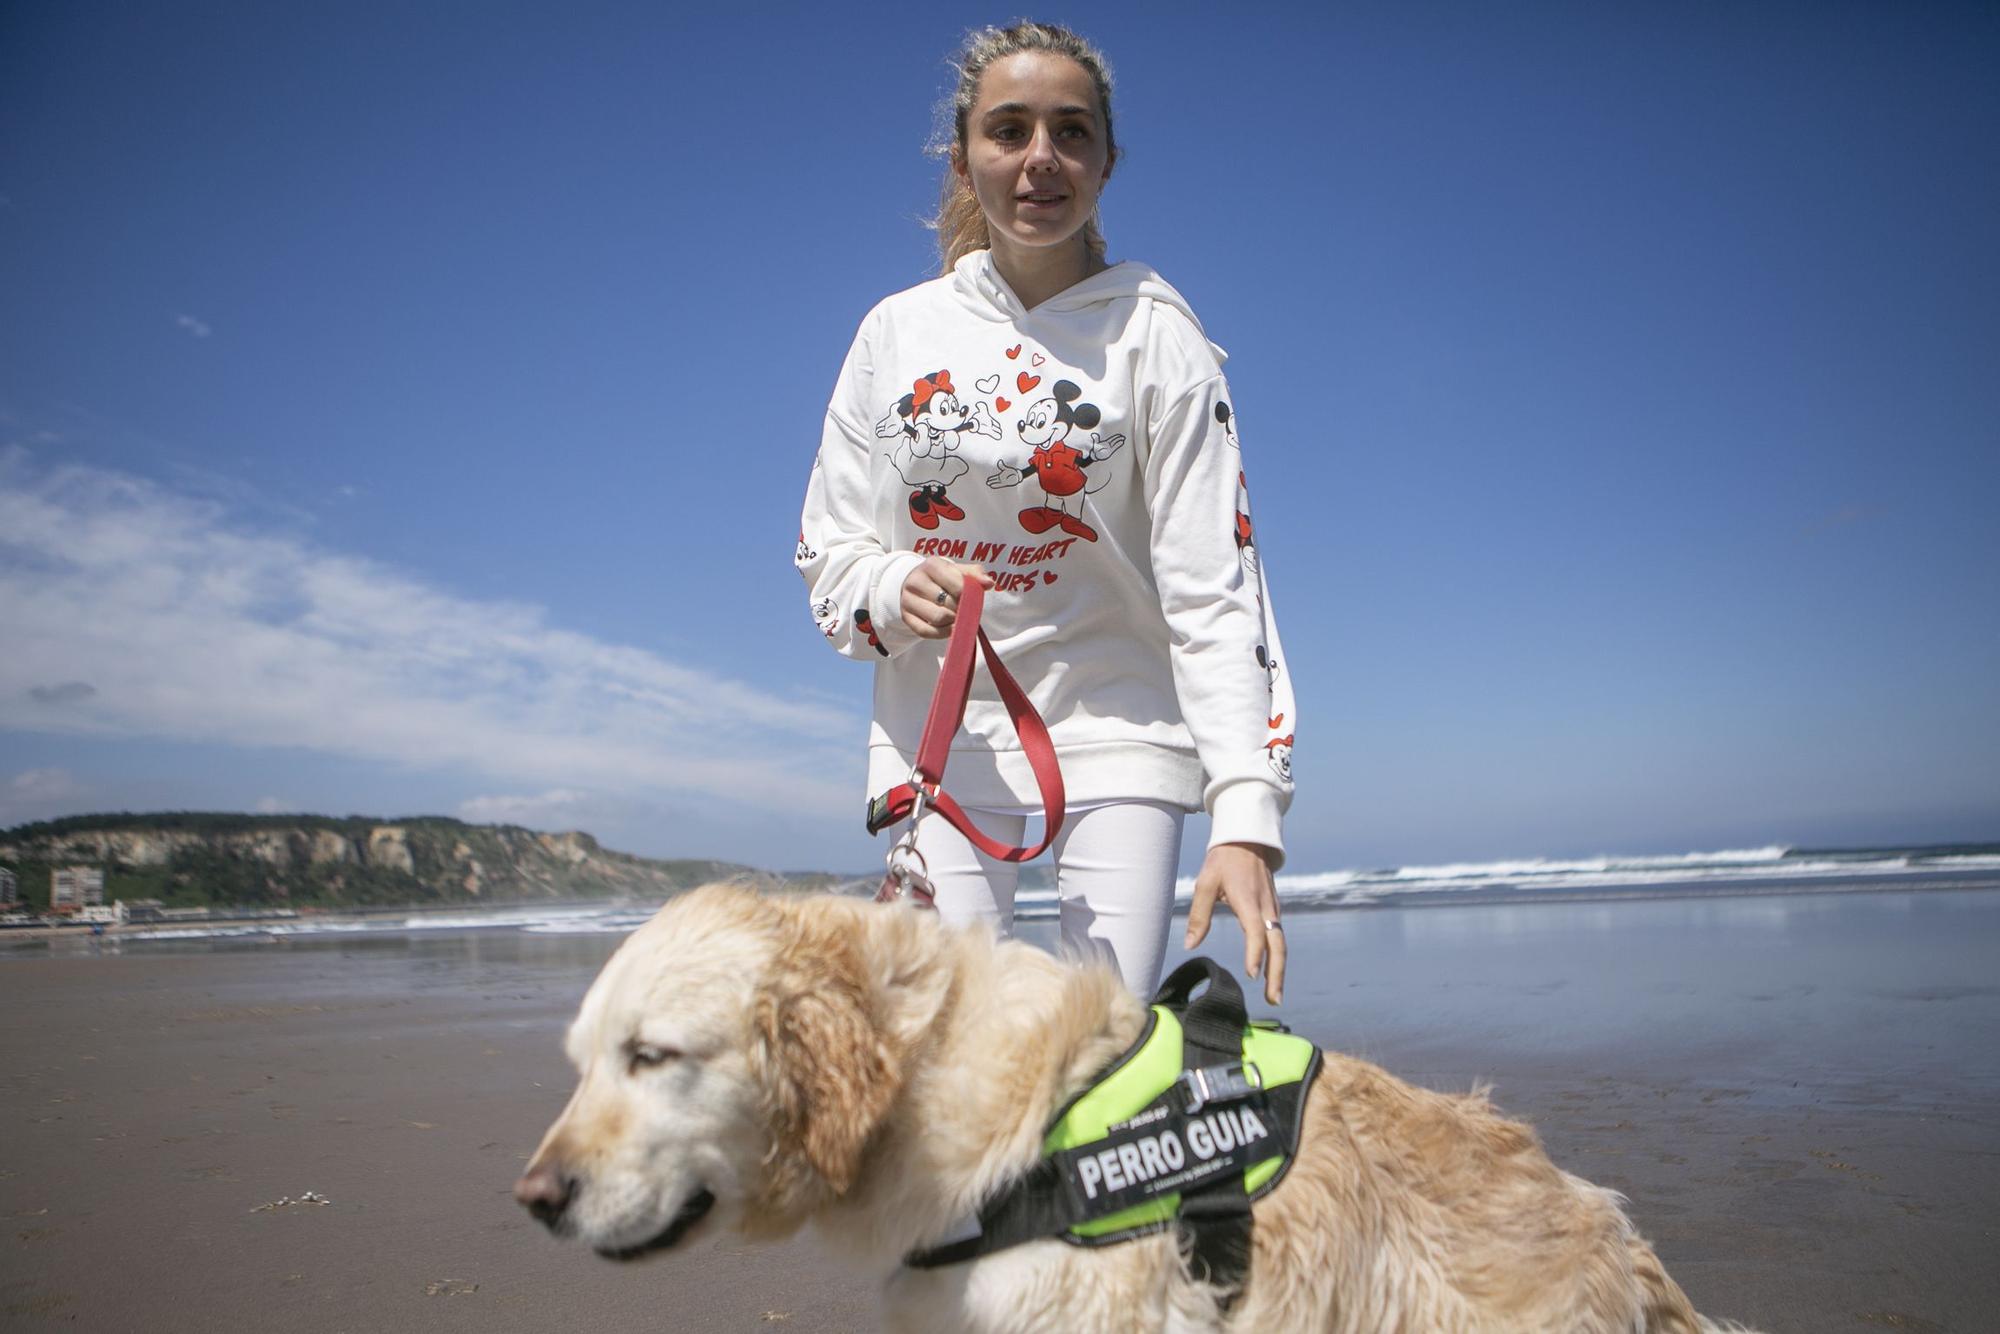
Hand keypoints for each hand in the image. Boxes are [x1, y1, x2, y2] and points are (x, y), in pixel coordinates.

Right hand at [900, 558, 993, 638]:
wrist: (916, 583)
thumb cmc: (942, 578)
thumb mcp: (957, 570)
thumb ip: (974, 574)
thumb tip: (989, 583)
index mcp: (931, 565)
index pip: (958, 586)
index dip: (969, 596)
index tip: (971, 598)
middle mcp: (915, 581)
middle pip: (949, 604)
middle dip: (961, 610)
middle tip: (964, 609)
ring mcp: (907, 600)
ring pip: (938, 619)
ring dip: (952, 621)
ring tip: (956, 616)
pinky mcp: (906, 617)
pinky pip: (926, 632)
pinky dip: (942, 632)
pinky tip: (948, 626)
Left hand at [1184, 842, 1285, 1004]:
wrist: (1248, 840)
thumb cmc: (1223, 861)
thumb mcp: (1205, 883)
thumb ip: (1199, 915)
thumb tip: (1189, 945)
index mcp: (1248, 900)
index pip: (1255, 931)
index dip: (1255, 953)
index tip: (1252, 975)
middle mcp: (1266, 908)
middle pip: (1278, 946)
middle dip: (1277, 974)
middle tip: (1273, 1000)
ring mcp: (1273, 910)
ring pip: (1281, 944)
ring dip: (1279, 970)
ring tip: (1274, 995)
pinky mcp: (1274, 912)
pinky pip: (1279, 938)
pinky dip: (1278, 958)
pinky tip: (1272, 973)